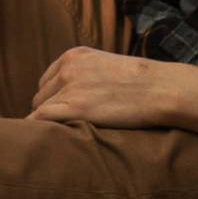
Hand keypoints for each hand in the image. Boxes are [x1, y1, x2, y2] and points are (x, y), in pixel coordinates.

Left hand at [27, 46, 193, 130]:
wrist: (160, 88)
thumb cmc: (143, 85)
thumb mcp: (109, 68)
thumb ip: (90, 76)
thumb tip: (83, 97)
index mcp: (75, 56)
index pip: (47, 81)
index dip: (53, 100)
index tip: (59, 116)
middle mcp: (68, 67)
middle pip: (41, 96)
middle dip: (49, 112)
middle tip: (62, 132)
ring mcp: (69, 86)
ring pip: (39, 109)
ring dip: (46, 124)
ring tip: (56, 140)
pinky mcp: (74, 107)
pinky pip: (39, 119)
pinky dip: (37, 130)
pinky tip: (42, 142)